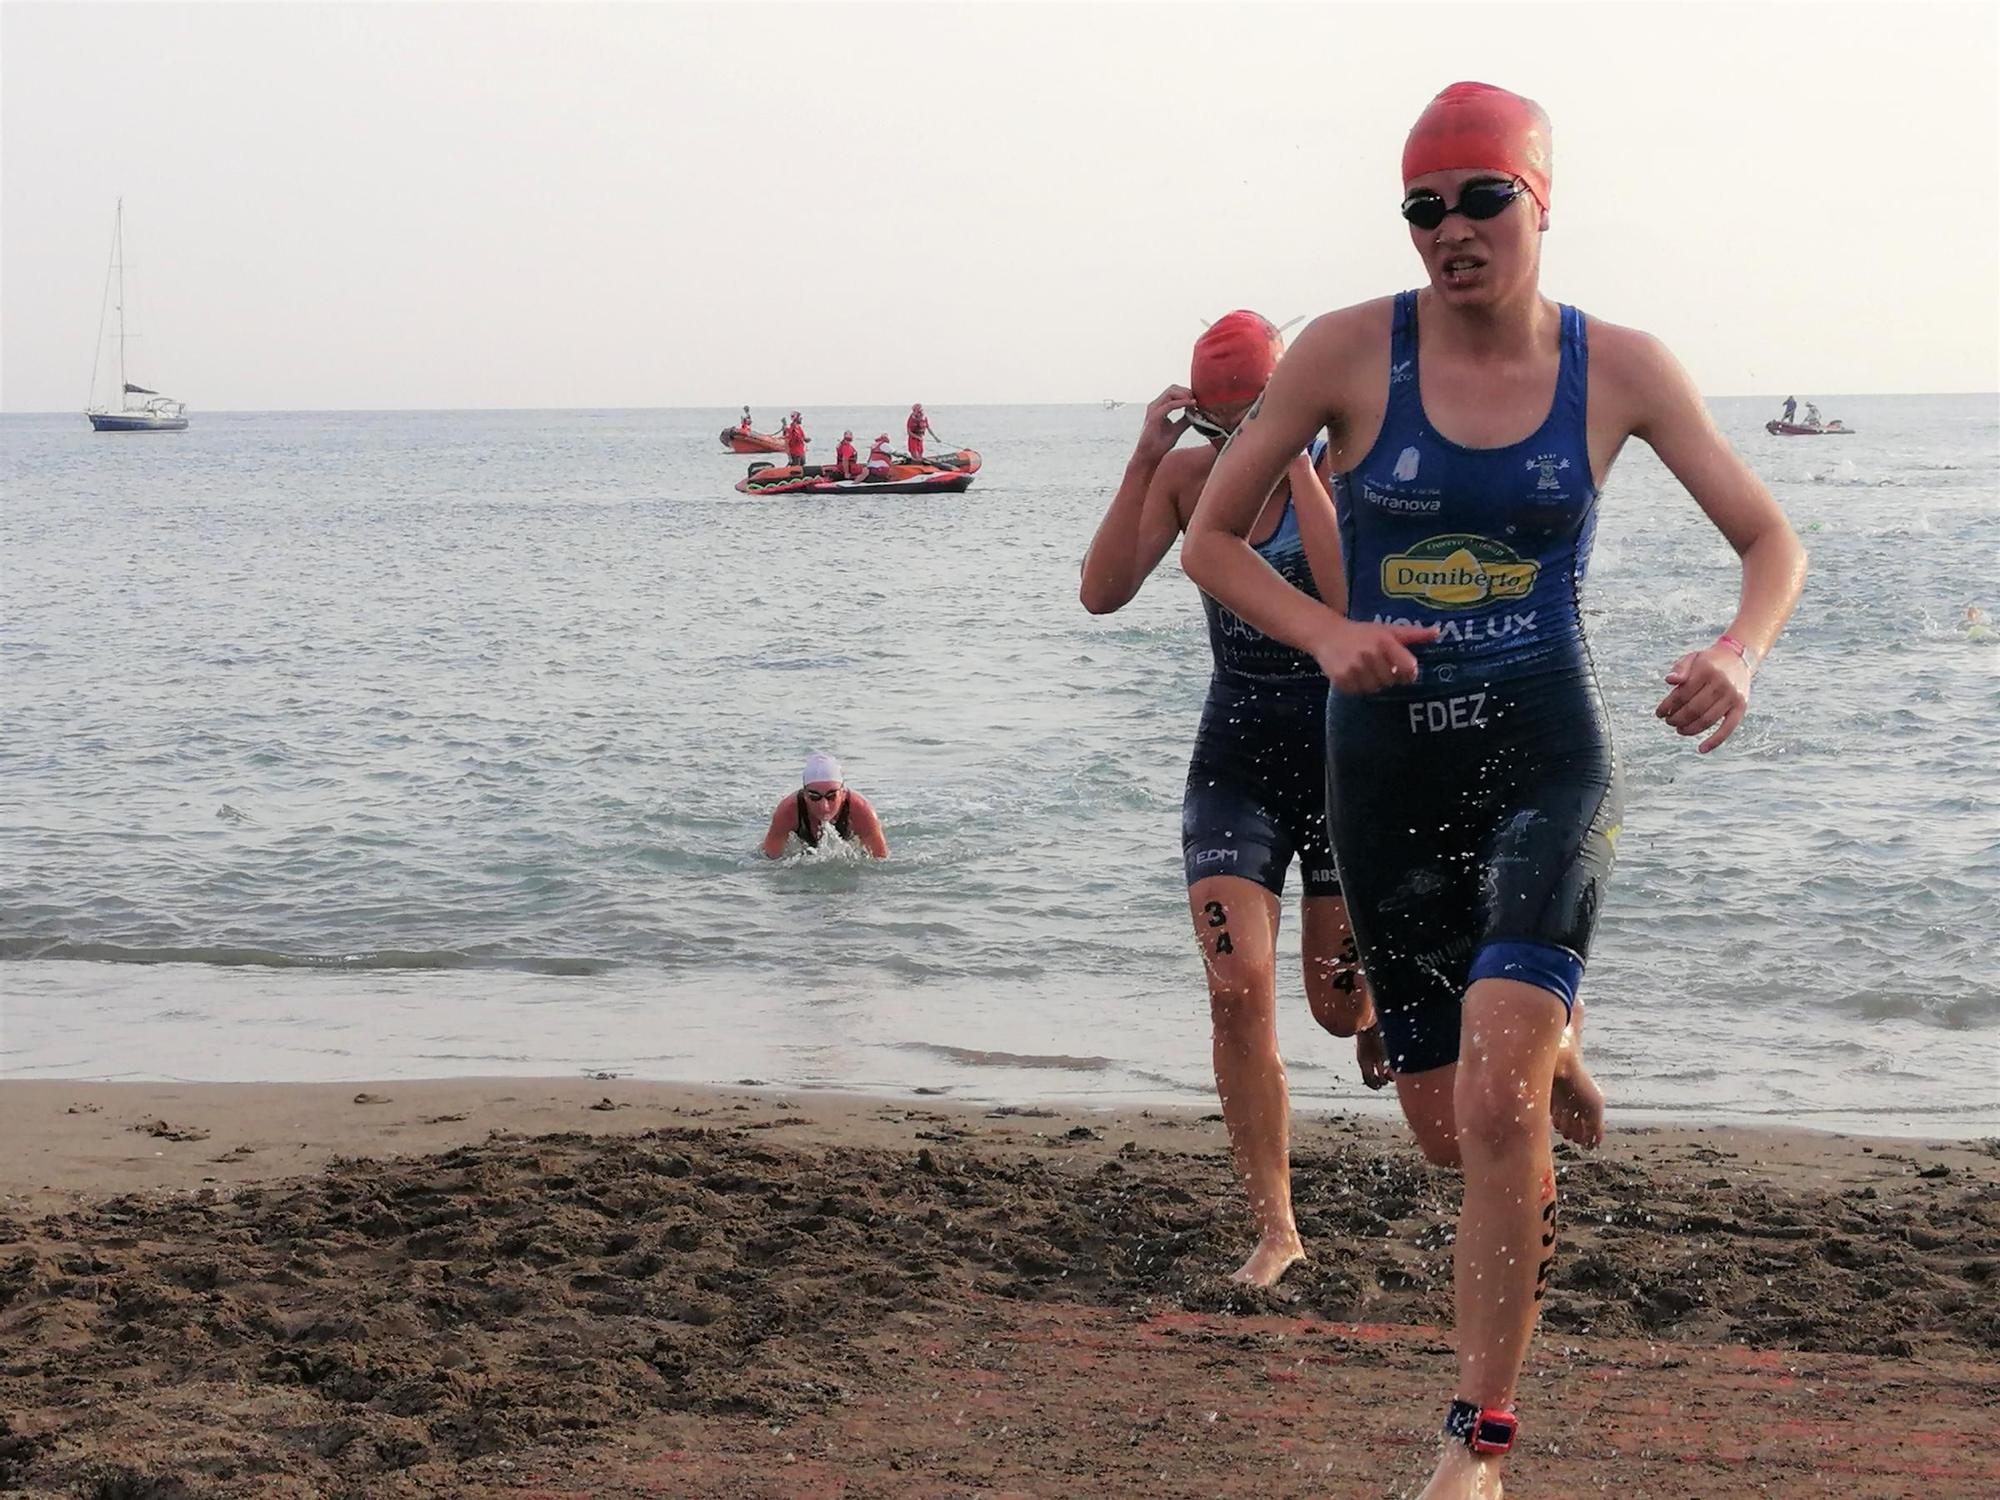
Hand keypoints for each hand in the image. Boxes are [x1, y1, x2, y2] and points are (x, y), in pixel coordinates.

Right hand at [1132, 384, 1193, 463]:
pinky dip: (1182, 403)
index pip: (1173, 392)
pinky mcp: (1154, 417)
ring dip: (1185, 395)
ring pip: (1171, 392)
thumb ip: (1185, 420)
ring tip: (1195, 402)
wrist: (1149, 456)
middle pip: (1173, 388)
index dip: (1187, 393)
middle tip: (1198, 399)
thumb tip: (1196, 413)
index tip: (1198, 400)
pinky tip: (1191, 405)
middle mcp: (1155, 406)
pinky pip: (1170, 405)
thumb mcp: (1177, 429)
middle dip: (1187, 391)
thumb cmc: (1159, 445)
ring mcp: (1153, 410)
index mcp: (1159, 407)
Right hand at [1312, 617, 1438, 693]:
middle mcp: (1370, 653)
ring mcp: (1354, 667)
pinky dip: (1358, 686)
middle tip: (1378, 665)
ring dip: (1373, 682)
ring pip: (1375, 688)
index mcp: (1384, 641)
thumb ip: (1413, 633)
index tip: (1403, 672)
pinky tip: (1353, 673)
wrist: (1326, 634)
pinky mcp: (1341, 678)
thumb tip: (1438, 632)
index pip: (1408, 668)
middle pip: (1391, 680)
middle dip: (1388, 676)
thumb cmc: (1362, 632)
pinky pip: (1359, 691)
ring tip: (1365, 669)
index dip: (1408, 674)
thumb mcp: (1387, 630)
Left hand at [1656, 644, 1751, 751]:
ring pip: (1707, 720)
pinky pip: (1728, 727)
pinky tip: (1701, 749)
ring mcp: (1732, 696)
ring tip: (1679, 729)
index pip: (1682, 694)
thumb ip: (1680, 669)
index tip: (1659, 713)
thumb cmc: (1709, 661)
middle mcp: (1721, 683)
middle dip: (1676, 718)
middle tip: (1668, 721)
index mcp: (1707, 670)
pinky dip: (1715, 741)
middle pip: (1694, 709)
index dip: (1667, 706)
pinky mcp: (1741, 707)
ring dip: (1690, 729)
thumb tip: (1669, 681)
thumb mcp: (1692, 658)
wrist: (1738, 658)